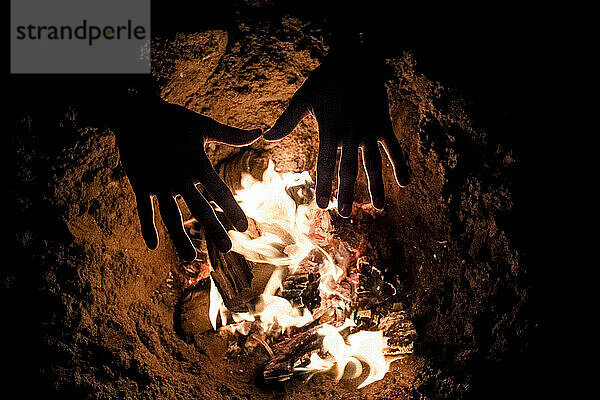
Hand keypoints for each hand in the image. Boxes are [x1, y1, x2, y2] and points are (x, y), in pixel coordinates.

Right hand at [116, 96, 260, 260]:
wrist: (133, 113)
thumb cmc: (173, 119)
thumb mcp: (202, 125)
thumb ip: (231, 135)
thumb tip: (259, 132)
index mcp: (196, 163)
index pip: (219, 190)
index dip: (232, 209)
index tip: (245, 227)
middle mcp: (178, 176)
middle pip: (198, 208)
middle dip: (213, 229)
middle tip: (227, 249)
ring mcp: (157, 182)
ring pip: (170, 215)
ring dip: (180, 238)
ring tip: (191, 258)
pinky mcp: (140, 184)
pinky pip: (143, 210)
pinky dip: (147, 227)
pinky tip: (153, 246)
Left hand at [264, 55, 409, 217]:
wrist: (356, 58)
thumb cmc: (327, 78)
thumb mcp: (304, 97)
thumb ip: (287, 120)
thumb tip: (266, 138)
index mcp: (329, 130)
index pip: (326, 164)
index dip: (324, 186)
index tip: (322, 206)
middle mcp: (350, 134)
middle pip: (349, 170)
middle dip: (347, 194)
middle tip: (346, 216)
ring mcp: (369, 131)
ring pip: (373, 165)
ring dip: (376, 187)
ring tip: (379, 208)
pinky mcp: (383, 124)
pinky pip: (394, 148)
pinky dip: (400, 165)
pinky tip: (405, 183)